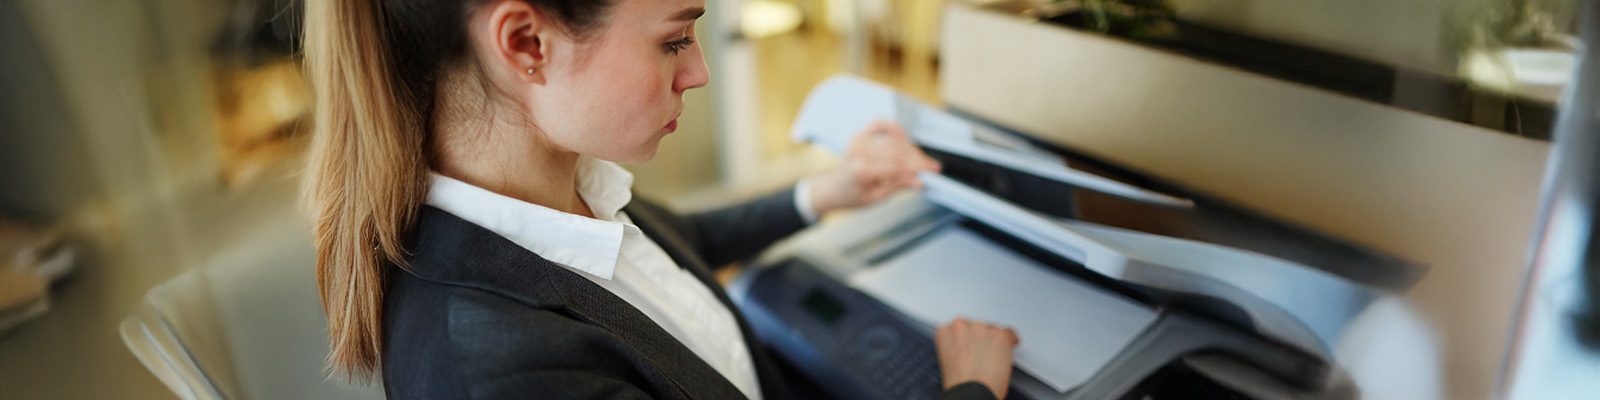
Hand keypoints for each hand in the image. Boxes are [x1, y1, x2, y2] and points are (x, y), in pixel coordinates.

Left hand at [806, 121, 941, 215]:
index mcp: (863, 170)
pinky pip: (879, 124)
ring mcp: (858, 142)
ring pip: (893, 139)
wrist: (830, 189)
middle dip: (918, 158)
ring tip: (921, 158)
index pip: (899, 165)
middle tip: (932, 165)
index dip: (918, 167)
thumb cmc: (851, 197)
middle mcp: (860, 152)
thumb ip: (898, 186)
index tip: (933, 170)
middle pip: (899, 151)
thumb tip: (920, 181)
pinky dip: (893, 127)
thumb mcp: (876, 198)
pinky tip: (905, 137)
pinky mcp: (858, 136)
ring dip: (910, 147)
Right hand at [935, 317, 1018, 398]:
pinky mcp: (999, 334)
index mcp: (945, 332)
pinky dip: (1012, 341)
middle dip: (982, 339)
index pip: (960, 327)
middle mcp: (961, 326)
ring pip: (992, 329)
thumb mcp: (949, 361)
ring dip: (994, 342)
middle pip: (977, 326)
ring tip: (994, 359)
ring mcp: (981, 328)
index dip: (970, 339)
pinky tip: (1011, 347)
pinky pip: (1010, 333)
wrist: (971, 392)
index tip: (973, 345)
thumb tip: (971, 348)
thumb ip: (958, 347)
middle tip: (984, 355)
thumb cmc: (960, 384)